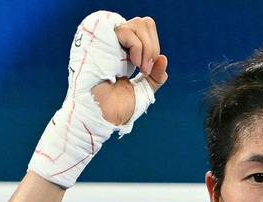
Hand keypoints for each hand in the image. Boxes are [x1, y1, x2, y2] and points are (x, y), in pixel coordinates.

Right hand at [28, 11, 161, 187]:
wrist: (101, 117)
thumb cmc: (116, 109)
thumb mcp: (143, 91)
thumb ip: (155, 77)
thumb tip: (164, 58)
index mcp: (123, 53)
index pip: (145, 31)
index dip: (153, 47)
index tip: (149, 70)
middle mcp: (114, 44)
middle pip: (144, 24)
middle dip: (153, 46)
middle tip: (146, 69)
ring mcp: (106, 41)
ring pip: (137, 24)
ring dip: (147, 48)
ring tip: (141, 67)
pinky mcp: (99, 41)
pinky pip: (126, 31)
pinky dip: (137, 47)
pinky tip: (134, 63)